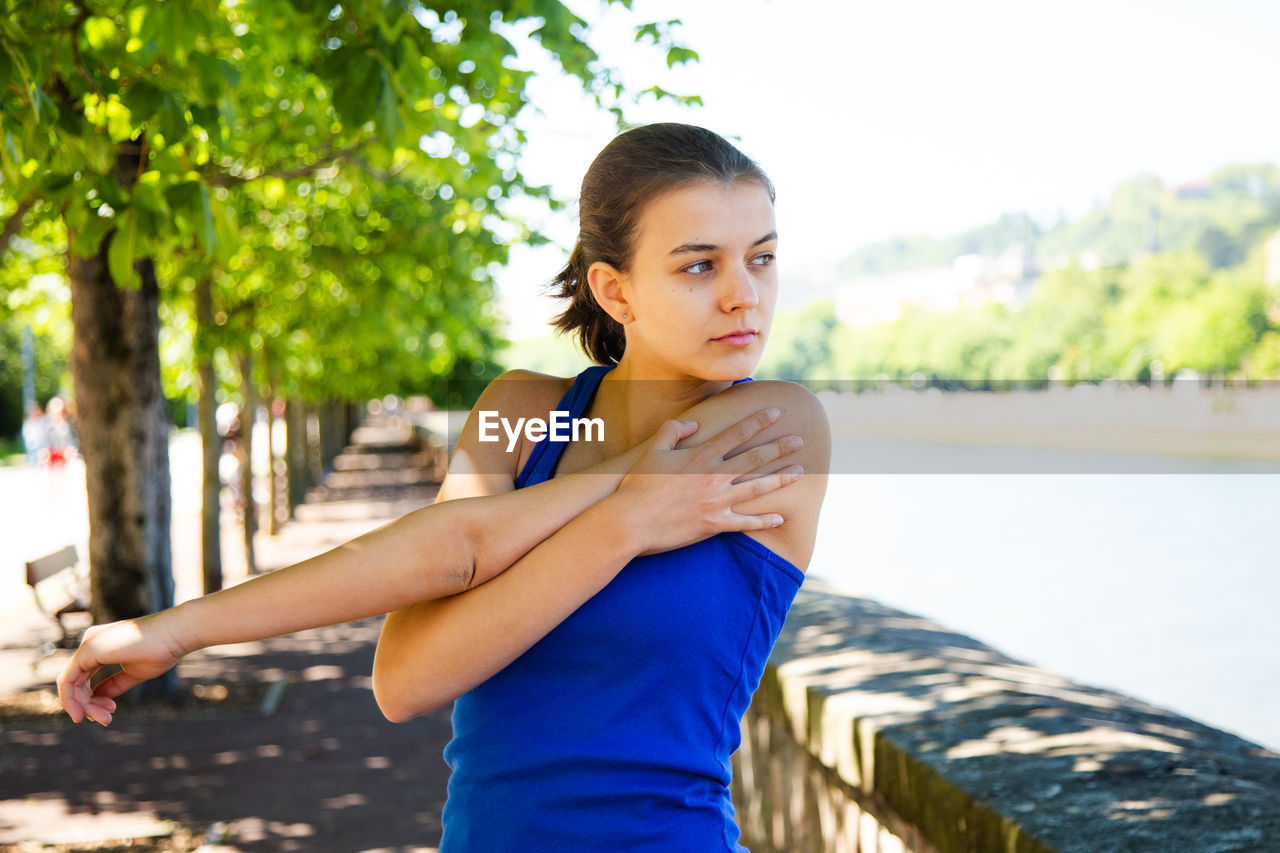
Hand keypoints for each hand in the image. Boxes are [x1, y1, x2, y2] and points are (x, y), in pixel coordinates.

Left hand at [57, 609, 191, 724]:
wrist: (177, 634)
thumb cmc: (162, 650)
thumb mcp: (134, 673)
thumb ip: (113, 685)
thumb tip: (98, 698)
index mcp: (100, 645)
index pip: (84, 677)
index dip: (92, 698)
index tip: (110, 711)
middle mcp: (90, 642)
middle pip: (76, 681)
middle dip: (87, 705)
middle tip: (106, 720)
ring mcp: (88, 644)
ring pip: (71, 683)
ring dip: (84, 706)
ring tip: (106, 719)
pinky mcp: (88, 650)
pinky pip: (67, 680)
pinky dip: (71, 699)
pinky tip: (83, 714)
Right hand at [617, 408, 802, 552]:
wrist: (631, 521)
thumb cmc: (638, 485)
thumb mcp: (653, 450)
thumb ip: (674, 431)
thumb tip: (694, 425)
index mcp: (700, 456)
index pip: (736, 434)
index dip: (758, 421)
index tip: (776, 412)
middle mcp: (713, 477)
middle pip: (754, 459)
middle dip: (779, 448)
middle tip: (800, 440)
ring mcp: (716, 502)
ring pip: (756, 488)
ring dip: (780, 479)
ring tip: (800, 472)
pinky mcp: (713, 524)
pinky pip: (745, 522)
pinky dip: (764, 521)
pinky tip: (781, 518)